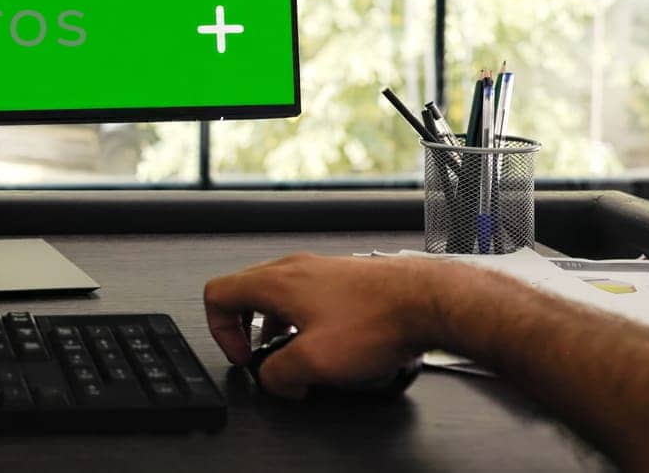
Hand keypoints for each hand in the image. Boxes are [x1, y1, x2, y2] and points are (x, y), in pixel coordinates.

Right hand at [202, 253, 453, 398]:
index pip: (218, 294)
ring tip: (298, 353)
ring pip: (279, 295)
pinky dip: (306, 322)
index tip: (244, 356)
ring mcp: (321, 270)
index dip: (221, 332)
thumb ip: (279, 375)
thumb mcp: (315, 362)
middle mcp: (294, 268)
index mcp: (275, 281)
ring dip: (278, 327)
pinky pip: (309, 297)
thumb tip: (274, 380)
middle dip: (247, 331)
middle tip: (262, 356)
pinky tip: (332, 344)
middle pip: (246, 292)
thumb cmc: (380, 320)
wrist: (430, 301)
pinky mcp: (346, 279)